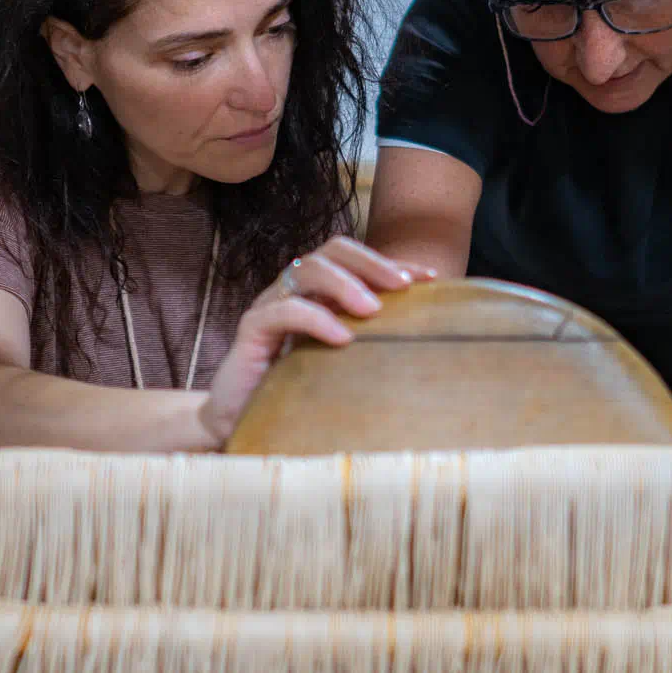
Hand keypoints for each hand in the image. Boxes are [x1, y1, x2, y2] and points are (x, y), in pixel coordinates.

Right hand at [198, 237, 438, 445]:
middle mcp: (295, 289)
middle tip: (403, 286)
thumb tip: (427, 341)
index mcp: (320, 292)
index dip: (395, 263)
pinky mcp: (251, 329)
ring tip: (373, 311)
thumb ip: (371, 344)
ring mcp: (271, 304)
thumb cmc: (297, 391)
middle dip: (372, 263)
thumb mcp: (343, 363)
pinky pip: (283, 311)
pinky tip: (342, 338)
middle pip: (333, 250)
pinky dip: (315, 319)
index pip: (358, 260)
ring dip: (345, 284)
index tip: (431, 278)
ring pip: (308, 271)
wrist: (240, 422)